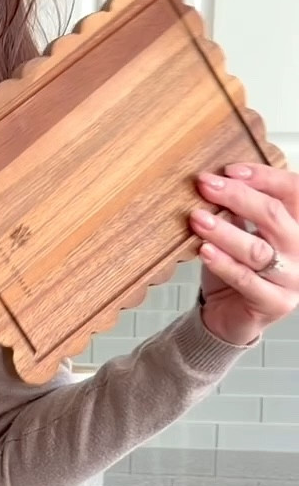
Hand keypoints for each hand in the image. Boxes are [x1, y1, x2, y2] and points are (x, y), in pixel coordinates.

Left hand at [191, 163, 298, 346]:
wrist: (230, 315)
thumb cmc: (237, 268)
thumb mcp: (240, 230)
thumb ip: (237, 208)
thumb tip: (216, 178)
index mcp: (298, 225)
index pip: (293, 191)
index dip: (263, 176)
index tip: (229, 170)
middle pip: (274, 215)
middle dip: (237, 196)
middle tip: (205, 186)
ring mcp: (292, 278)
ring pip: (257, 248)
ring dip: (224, 230)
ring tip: (197, 218)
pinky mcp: (275, 303)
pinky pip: (246, 279)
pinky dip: (223, 263)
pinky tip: (204, 250)